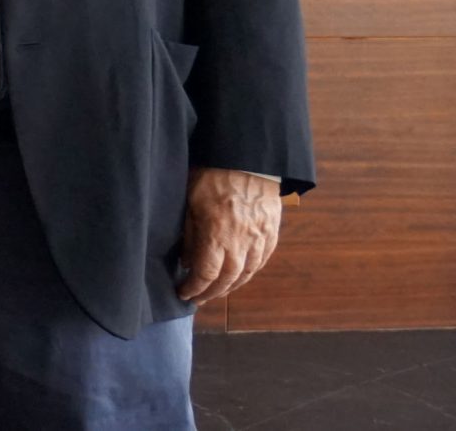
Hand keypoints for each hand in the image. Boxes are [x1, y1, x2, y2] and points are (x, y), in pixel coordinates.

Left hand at [178, 167, 281, 301]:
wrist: (247, 158)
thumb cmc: (211, 175)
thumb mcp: (189, 202)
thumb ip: (190, 235)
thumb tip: (187, 262)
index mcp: (217, 234)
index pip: (206, 274)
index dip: (194, 288)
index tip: (183, 293)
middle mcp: (242, 242)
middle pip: (228, 280)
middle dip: (211, 293)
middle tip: (198, 298)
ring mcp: (260, 238)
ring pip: (247, 273)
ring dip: (231, 286)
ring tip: (216, 291)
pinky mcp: (272, 232)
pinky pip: (261, 260)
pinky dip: (249, 272)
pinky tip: (240, 275)